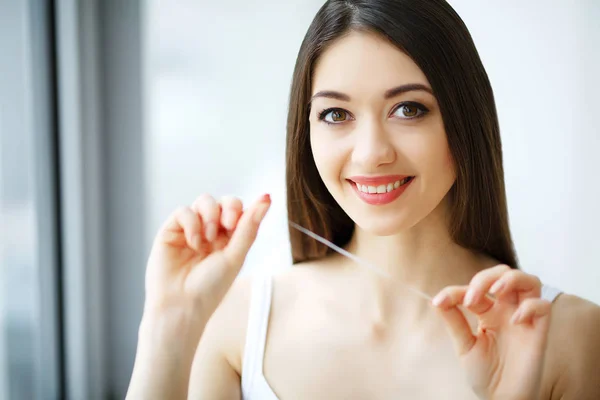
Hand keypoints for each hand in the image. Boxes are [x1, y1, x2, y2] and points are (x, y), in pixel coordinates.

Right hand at [143, 193, 270, 336]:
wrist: (180, 306)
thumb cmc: (210, 288)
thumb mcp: (235, 256)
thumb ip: (249, 226)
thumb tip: (267, 197)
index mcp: (229, 239)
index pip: (238, 209)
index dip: (239, 209)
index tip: (236, 224)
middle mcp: (210, 232)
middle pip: (223, 201)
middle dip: (228, 207)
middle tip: (227, 225)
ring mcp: (190, 230)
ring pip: (203, 201)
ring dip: (210, 214)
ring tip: (209, 238)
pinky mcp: (170, 231)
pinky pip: (183, 211)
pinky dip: (192, 223)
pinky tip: (193, 243)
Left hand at [432, 265, 551, 399]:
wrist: (501, 399)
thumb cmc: (485, 374)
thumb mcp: (464, 345)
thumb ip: (454, 321)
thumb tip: (436, 299)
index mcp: (487, 311)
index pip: (474, 289)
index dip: (455, 291)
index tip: (440, 303)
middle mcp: (507, 310)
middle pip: (504, 274)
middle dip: (485, 277)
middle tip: (471, 298)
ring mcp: (524, 319)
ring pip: (529, 282)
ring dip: (512, 279)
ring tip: (495, 290)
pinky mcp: (539, 332)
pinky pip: (543, 307)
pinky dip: (530, 307)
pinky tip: (515, 320)